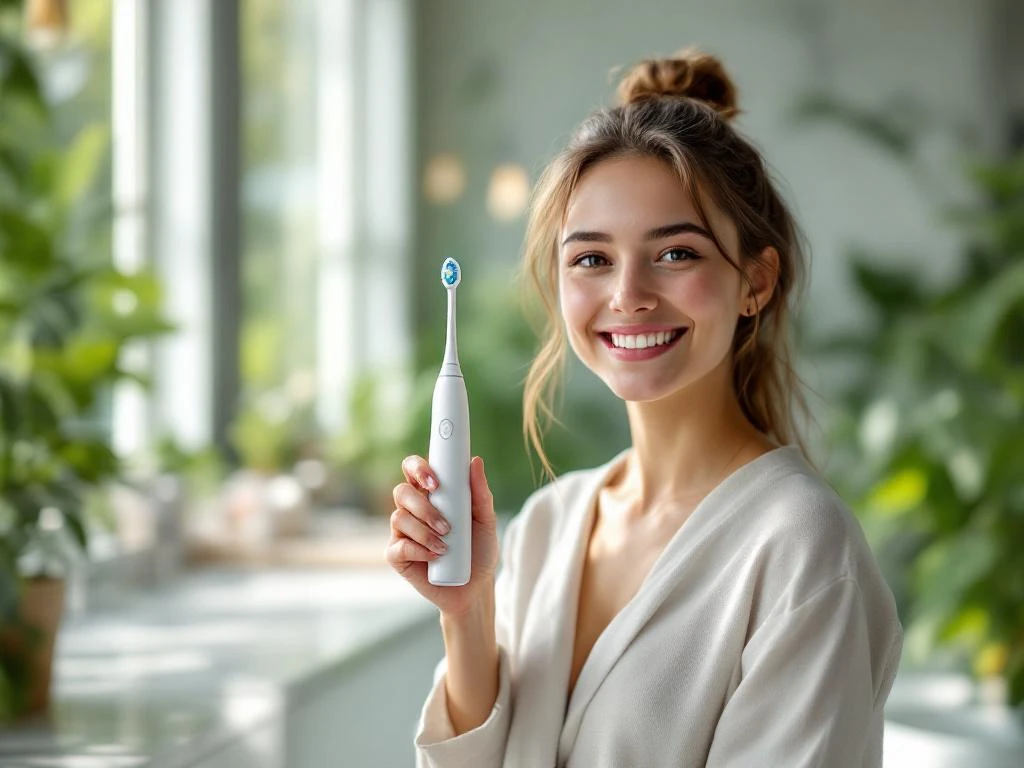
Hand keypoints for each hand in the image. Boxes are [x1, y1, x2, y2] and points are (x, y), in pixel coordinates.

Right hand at [385, 454, 499, 617]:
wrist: (474, 588)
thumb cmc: (479, 550)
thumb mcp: (486, 521)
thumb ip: (481, 493)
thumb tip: (476, 461)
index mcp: (430, 494)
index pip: (413, 469)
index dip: (418, 468)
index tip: (435, 482)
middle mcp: (413, 510)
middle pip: (401, 491)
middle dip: (422, 506)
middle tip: (445, 523)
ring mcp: (402, 532)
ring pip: (399, 518)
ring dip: (424, 531)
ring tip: (446, 544)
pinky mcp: (397, 556)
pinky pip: (399, 546)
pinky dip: (419, 550)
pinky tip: (435, 556)